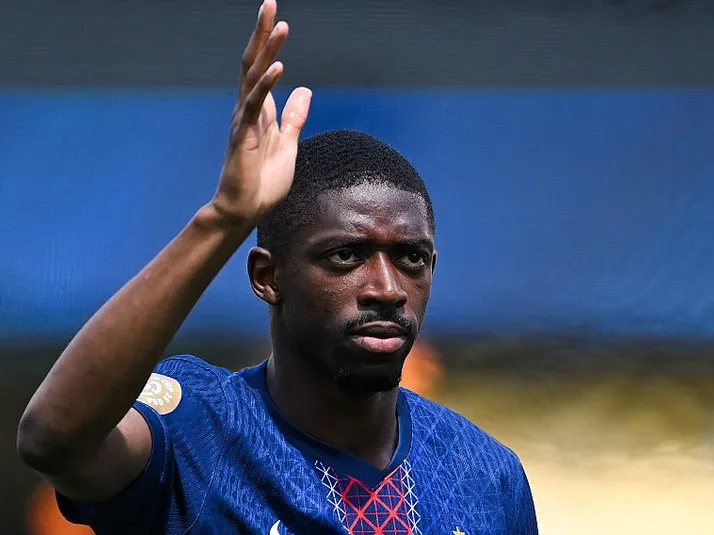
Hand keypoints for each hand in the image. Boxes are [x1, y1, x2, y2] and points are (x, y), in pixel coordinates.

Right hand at [212, 0, 311, 224]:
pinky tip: (278, 67)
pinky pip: (255, 106)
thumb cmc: (262, 181)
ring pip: (254, 77)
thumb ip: (294, 118)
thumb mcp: (288, 144)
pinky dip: (266, 85)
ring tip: (281, 25)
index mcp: (258, 111)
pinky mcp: (243, 136)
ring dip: (268, 50)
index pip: (262, 68)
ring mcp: (244, 121)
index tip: (278, 17)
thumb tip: (304, 90)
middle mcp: (247, 110)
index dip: (269, 43)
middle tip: (269, 2)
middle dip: (262, 33)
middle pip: (253, 63)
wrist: (245, 210)